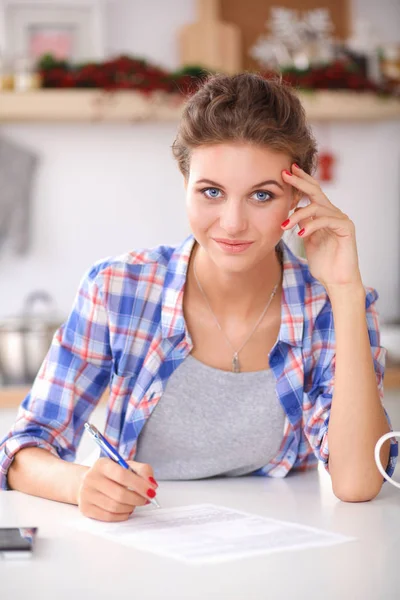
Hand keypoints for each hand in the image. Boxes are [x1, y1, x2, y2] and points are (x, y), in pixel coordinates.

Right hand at [77, 457, 157, 521]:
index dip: (140, 485)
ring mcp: (86, 494)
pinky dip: (122, 515)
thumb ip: (143, 470)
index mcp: (102, 464)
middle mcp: (91, 478)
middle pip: (119, 494)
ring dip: (131, 507)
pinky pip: (108, 516)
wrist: (86, 481)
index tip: (152, 491)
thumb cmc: (111, 474)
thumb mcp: (126, 465)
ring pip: (115, 507)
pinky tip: (126, 509)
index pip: (122, 475)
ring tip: (135, 503)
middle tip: (146, 499)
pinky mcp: (85, 508)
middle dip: (138, 499)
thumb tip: (152, 484)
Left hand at [281, 164, 362, 289]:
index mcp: (324, 215)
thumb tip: (292, 212)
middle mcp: (333, 214)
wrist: (337, 281)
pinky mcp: (346, 229)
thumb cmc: (323, 264)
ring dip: (298, 215)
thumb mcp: (307, 240)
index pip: (312, 193)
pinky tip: (301, 233)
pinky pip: (326, 220)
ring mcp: (341, 220)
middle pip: (316, 191)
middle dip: (299, 181)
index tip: (285, 172)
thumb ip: (303, 224)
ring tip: (284, 225)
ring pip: (317, 207)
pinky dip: (311, 225)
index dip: (300, 181)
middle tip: (285, 174)